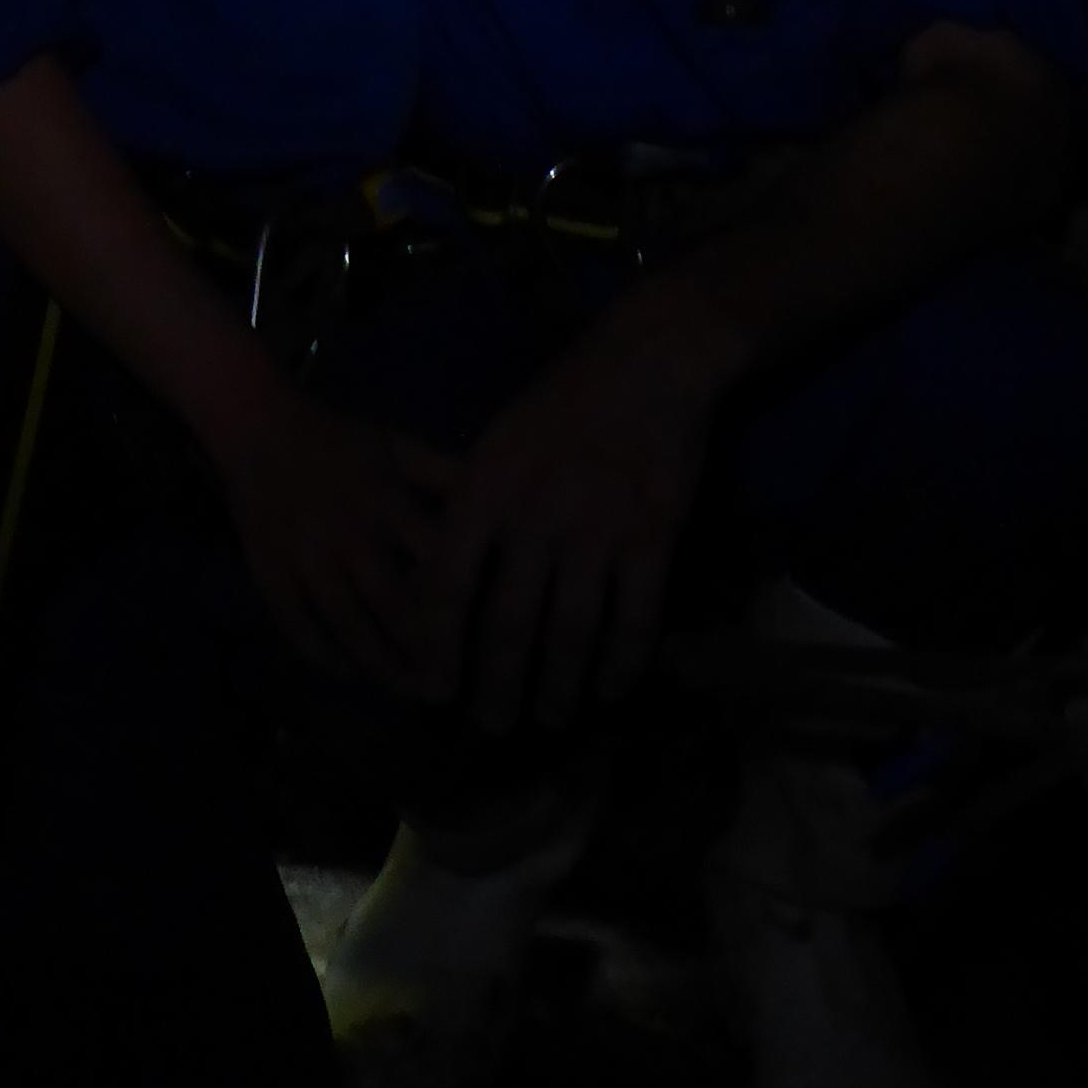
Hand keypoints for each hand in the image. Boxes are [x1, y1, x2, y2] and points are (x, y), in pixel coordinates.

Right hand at [215, 385, 457, 695]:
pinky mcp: (269, 569)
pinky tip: (345, 673)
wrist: (258, 428)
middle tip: (445, 686)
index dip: (456, 601)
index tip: (482, 637)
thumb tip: (500, 501)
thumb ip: (445, 474)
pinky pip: (295, 622)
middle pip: (389, 602)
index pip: (431, 559)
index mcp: (385, 499)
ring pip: (344, 621)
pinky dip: (320, 653)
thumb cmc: (338, 440)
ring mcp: (305, 554)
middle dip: (419, 650)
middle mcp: (348, 532)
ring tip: (404, 689)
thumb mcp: (397, 446)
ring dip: (376, 662)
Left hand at [424, 298, 736, 734]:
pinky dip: (622, 662)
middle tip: (491, 726)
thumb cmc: (562, 402)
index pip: (448, 585)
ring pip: (572, 632)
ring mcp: (598, 528)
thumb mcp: (497, 441)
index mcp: (487, 487)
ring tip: (550, 718)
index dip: (438, 648)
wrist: (648, 360)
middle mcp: (536, 514)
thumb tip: (433, 581)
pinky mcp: (653, 536)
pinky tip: (611, 688)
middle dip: (497, 686)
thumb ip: (467, 507)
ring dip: (559, 687)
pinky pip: (635, 618)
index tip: (433, 692)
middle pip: (509, 623)